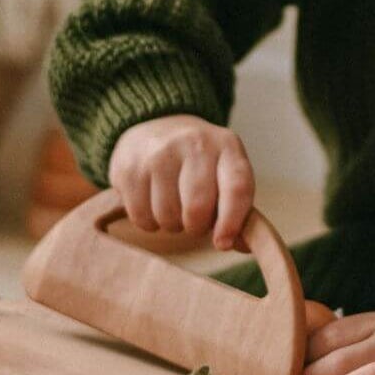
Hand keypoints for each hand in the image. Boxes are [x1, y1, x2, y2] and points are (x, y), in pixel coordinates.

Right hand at [108, 115, 254, 249]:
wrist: (157, 127)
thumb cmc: (201, 165)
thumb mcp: (227, 175)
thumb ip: (241, 212)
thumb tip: (244, 247)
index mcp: (228, 146)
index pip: (237, 188)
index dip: (232, 222)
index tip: (222, 244)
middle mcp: (195, 143)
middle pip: (198, 207)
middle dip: (196, 226)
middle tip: (194, 221)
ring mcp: (159, 152)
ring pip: (168, 216)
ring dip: (172, 225)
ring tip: (174, 208)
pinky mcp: (130, 166)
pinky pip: (141, 216)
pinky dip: (149, 223)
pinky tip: (153, 206)